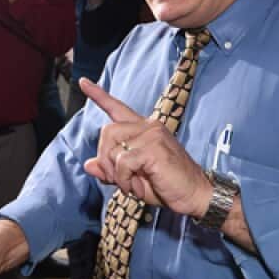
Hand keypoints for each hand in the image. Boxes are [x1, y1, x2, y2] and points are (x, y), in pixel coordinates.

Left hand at [78, 77, 211, 217]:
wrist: (195, 196)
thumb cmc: (167, 186)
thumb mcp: (132, 179)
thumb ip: (111, 170)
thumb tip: (88, 164)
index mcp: (144, 129)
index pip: (117, 108)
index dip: (98, 95)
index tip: (83, 82)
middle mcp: (148, 127)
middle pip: (107, 132)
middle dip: (105, 159)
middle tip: (119, 179)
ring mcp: (152, 135)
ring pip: (113, 148)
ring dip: (116, 173)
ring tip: (133, 184)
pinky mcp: (154, 148)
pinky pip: (122, 162)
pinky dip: (124, 180)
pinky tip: (137, 187)